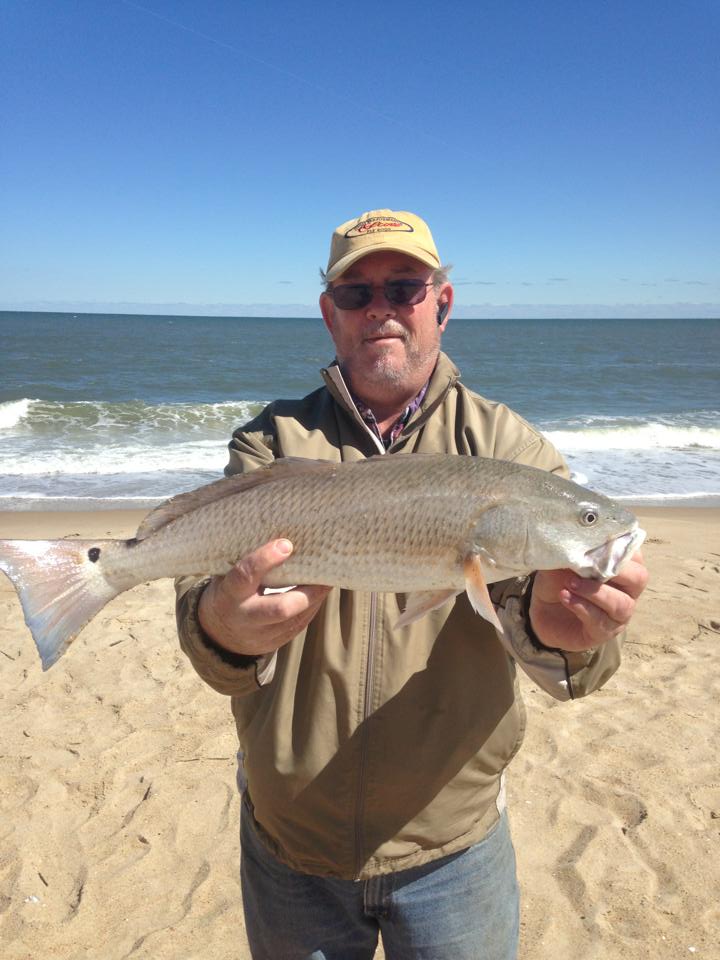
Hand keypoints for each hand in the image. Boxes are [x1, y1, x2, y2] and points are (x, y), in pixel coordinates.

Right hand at [198, 539, 330, 656]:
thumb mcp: (227, 576)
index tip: (286, 544)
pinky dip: (312, 606)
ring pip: (296, 618)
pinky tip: (320, 591)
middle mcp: (245, 617)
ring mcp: (261, 634)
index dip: (265, 560)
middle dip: (306, 591)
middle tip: (325, 571)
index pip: (245, 576)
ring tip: (330, 577)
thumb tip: (280, 532)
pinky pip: (300, 624)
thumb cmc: (229, 591)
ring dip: (316, 597)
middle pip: (280, 608)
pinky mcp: (276, 642)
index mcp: (229, 594)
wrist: (218, 635)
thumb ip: (246, 561)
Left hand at [529, 552, 648, 651]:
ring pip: (621, 603)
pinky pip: (601, 621)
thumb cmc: (558, 580)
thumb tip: (575, 542)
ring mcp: (619, 614)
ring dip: (595, 592)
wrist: (542, 611)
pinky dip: (582, 607)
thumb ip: (571, 551)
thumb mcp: (561, 560)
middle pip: (639, 578)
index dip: (620, 546)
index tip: (598, 541)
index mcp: (622, 566)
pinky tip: (565, 596)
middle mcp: (628, 590)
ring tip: (570, 583)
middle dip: (617, 571)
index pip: (634, 552)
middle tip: (588, 565)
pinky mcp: (604, 632)